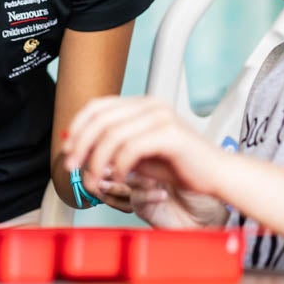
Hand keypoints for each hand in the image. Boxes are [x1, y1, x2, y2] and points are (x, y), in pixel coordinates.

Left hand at [62, 96, 225, 221]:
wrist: (215, 175)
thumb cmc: (179, 165)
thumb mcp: (137, 153)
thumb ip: (112, 146)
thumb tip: (77, 147)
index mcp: (142, 104)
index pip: (98, 106)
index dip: (78, 127)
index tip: (68, 150)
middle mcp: (150, 105)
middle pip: (100, 119)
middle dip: (81, 145)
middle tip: (73, 167)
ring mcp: (161, 117)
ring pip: (112, 134)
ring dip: (97, 161)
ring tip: (96, 180)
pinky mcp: (171, 134)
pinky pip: (131, 148)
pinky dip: (119, 166)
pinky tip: (121, 179)